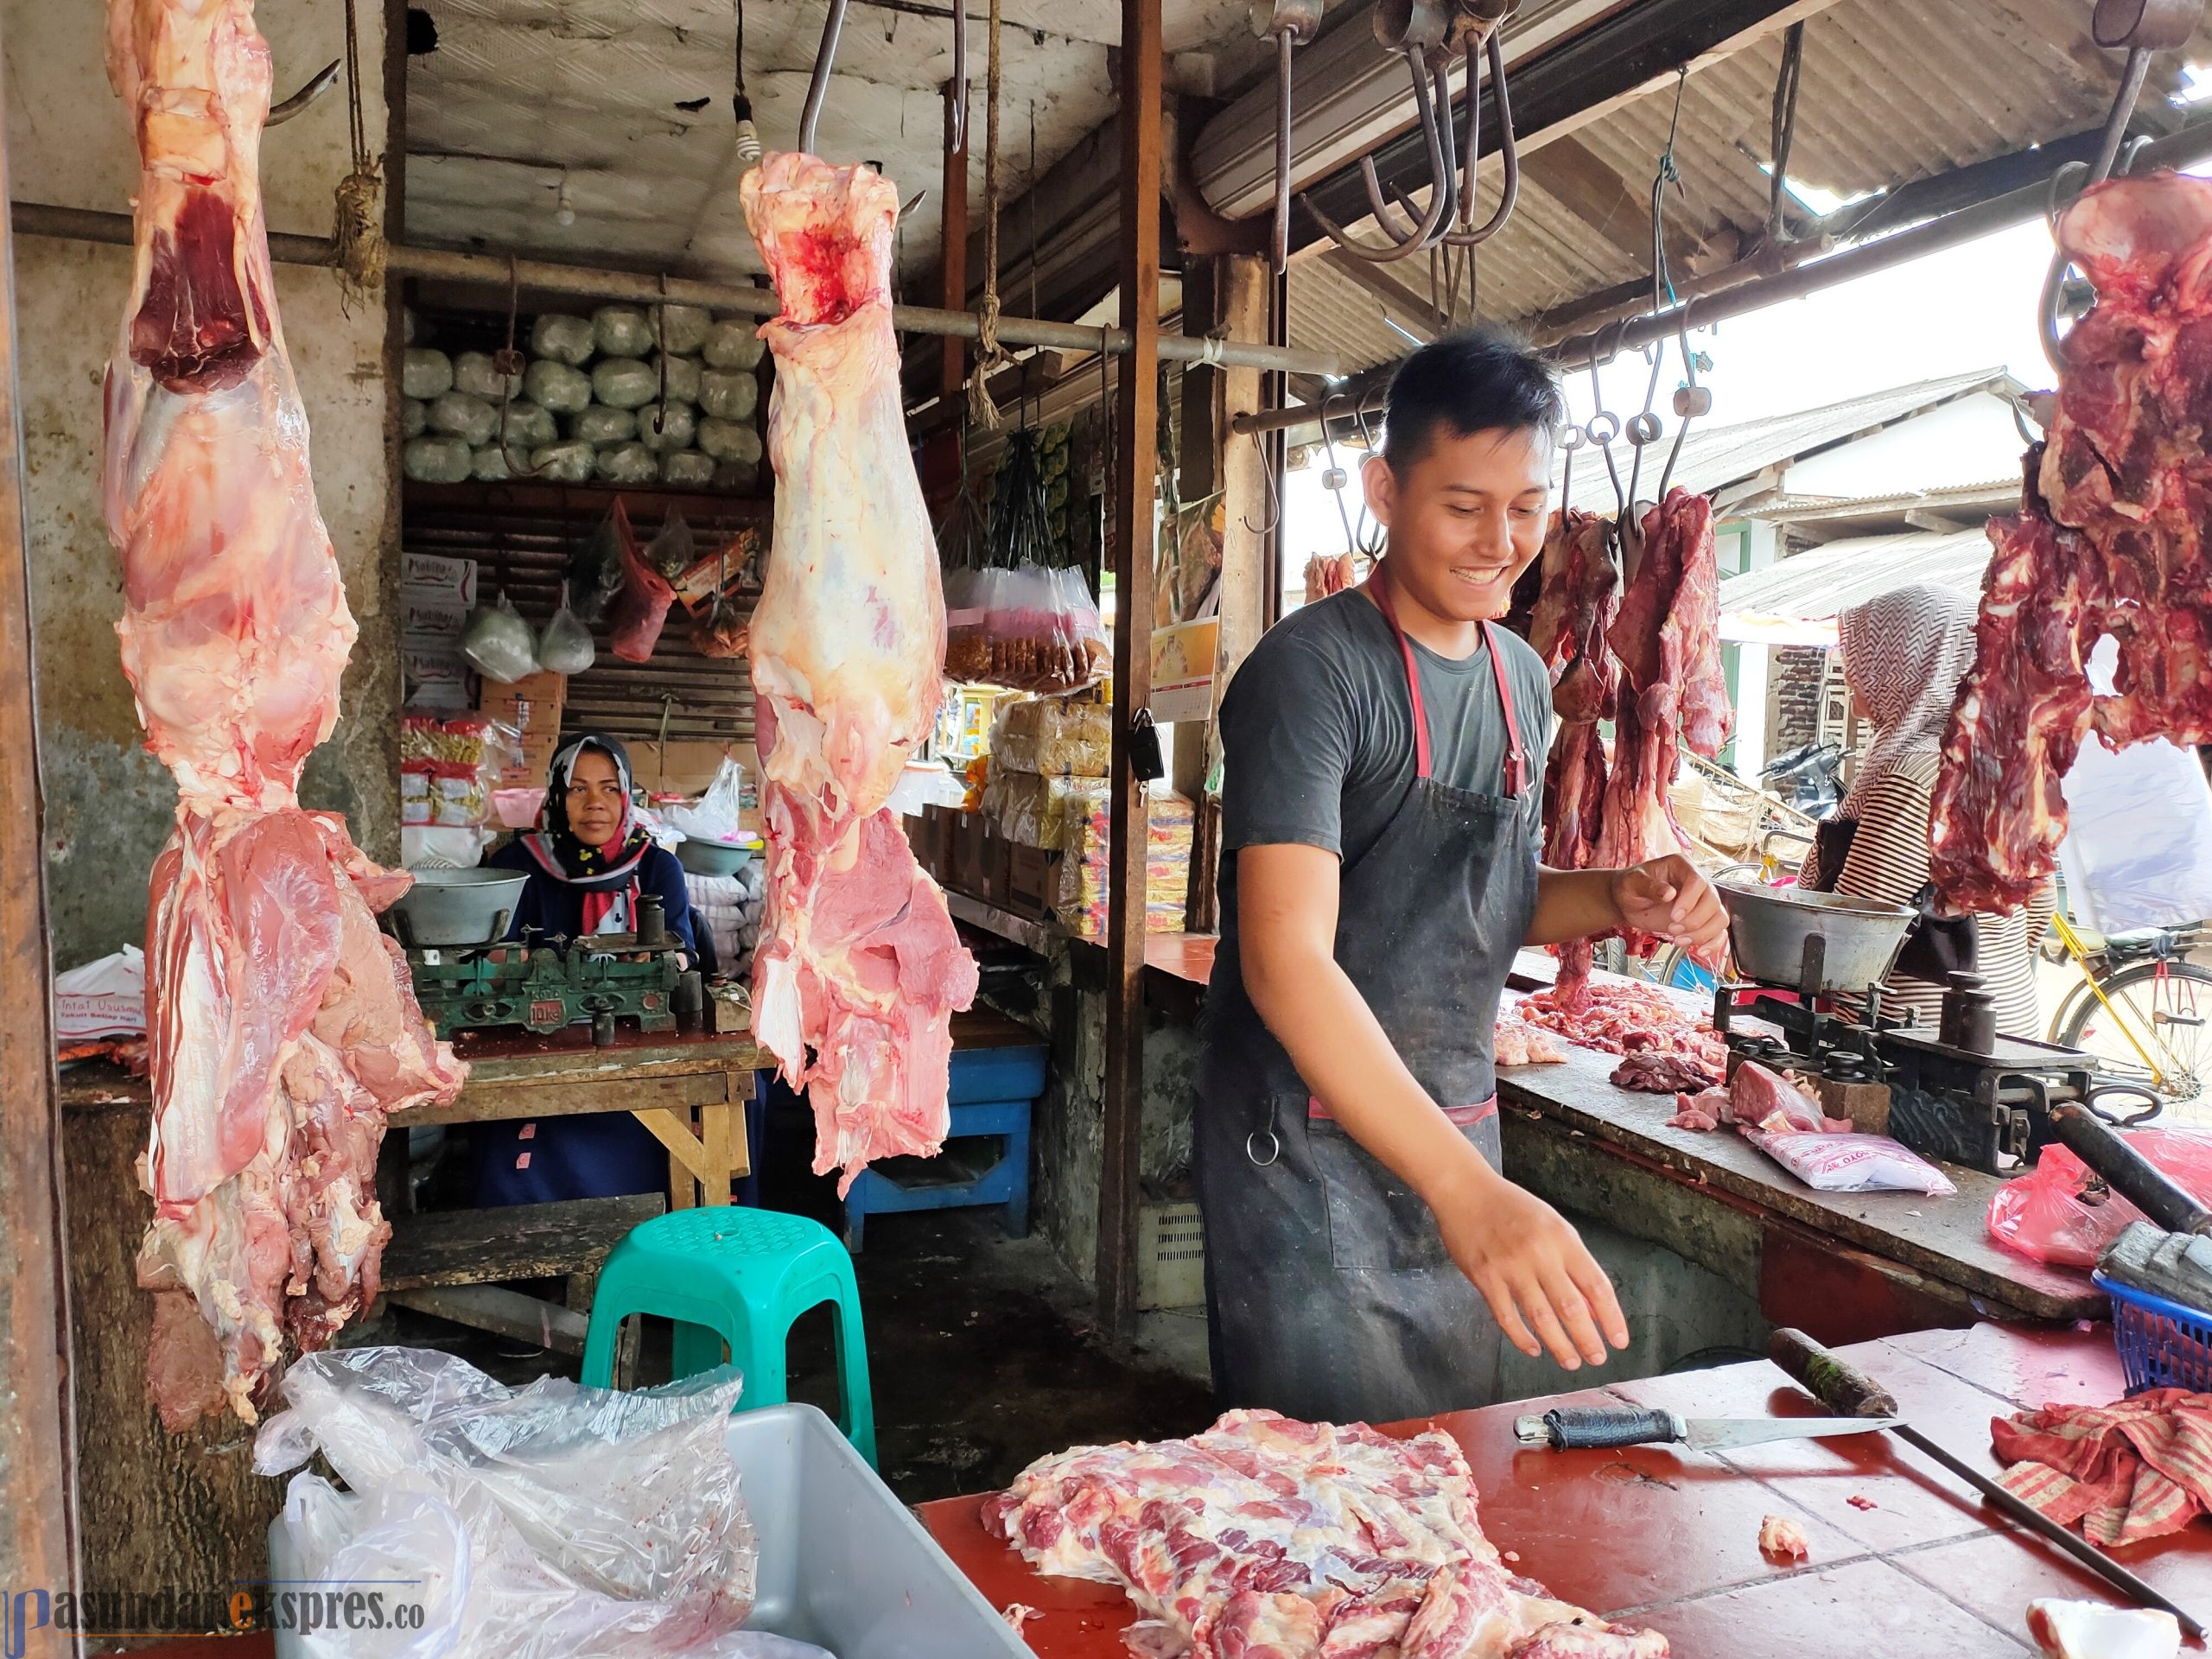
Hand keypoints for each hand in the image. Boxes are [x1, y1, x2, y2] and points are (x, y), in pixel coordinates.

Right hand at [1432, 1171, 1629, 1369]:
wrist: (1466, 1191)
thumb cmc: (1513, 1208)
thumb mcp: (1553, 1227)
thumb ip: (1573, 1265)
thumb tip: (1593, 1308)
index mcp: (1562, 1239)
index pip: (1596, 1285)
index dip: (1611, 1317)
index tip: (1619, 1340)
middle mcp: (1539, 1254)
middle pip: (1571, 1307)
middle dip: (1587, 1339)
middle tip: (1597, 1358)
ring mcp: (1510, 1267)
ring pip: (1540, 1317)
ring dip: (1559, 1345)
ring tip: (1571, 1362)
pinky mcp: (1485, 1278)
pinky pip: (1506, 1317)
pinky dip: (1522, 1338)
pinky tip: (1533, 1348)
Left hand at [1611, 855, 1728, 968]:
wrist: (1628, 902)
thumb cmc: (1630, 887)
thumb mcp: (1632, 884)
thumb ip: (1649, 886)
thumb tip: (1669, 893)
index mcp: (1682, 866)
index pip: (1698, 881)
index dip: (1690, 901)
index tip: (1674, 916)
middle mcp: (1697, 882)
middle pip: (1712, 901)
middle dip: (1694, 921)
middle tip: (1672, 929)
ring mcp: (1702, 901)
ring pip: (1719, 918)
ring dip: (1703, 933)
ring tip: (1679, 940)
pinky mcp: (1702, 919)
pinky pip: (1719, 931)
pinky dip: (1713, 943)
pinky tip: (1699, 950)